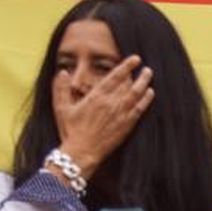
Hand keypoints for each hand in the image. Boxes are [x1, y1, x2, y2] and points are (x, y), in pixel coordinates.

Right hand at [52, 54, 153, 174]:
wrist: (82, 152)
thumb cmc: (70, 130)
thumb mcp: (61, 108)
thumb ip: (61, 88)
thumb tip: (63, 72)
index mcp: (95, 97)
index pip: (114, 76)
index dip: (126, 66)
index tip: (135, 59)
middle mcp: (110, 103)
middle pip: (128, 84)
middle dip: (138, 74)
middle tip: (145, 67)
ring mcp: (120, 114)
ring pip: (136, 94)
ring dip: (144, 83)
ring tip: (149, 75)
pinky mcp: (126, 125)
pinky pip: (139, 109)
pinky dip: (146, 100)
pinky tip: (150, 93)